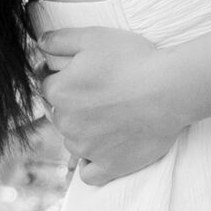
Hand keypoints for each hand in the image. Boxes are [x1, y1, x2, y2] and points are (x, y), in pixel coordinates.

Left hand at [40, 25, 189, 185]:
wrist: (169, 89)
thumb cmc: (133, 60)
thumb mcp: (94, 37)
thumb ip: (60, 39)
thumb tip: (40, 43)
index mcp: (59, 91)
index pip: (49, 86)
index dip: (66, 78)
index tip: (86, 76)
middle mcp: (66, 123)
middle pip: (61, 115)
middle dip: (76, 106)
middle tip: (104, 94)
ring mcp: (86, 148)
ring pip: (74, 142)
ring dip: (85, 133)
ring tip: (112, 118)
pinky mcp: (109, 166)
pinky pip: (89, 174)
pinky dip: (93, 164)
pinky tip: (104, 151)